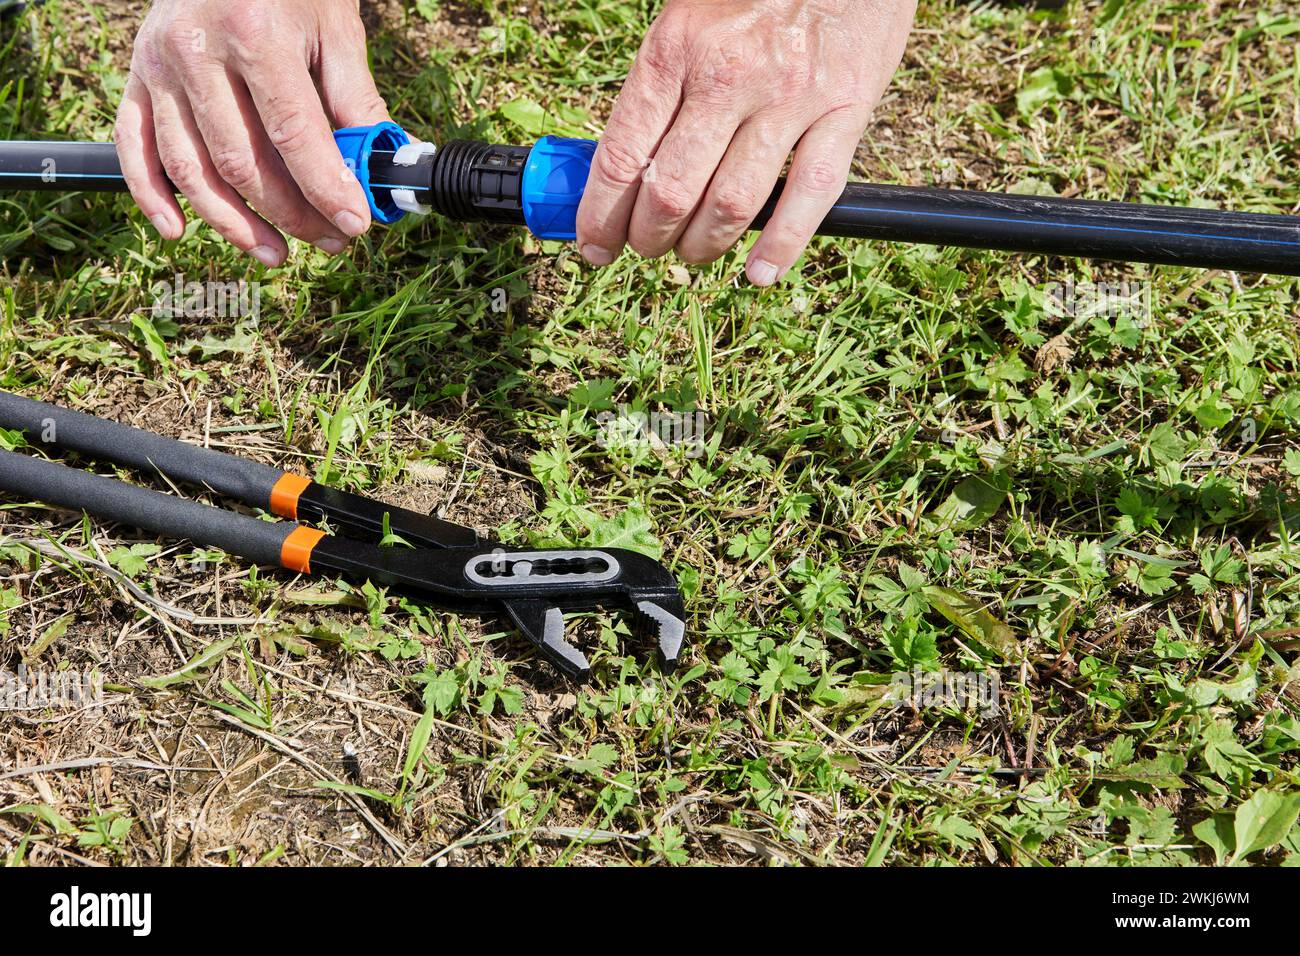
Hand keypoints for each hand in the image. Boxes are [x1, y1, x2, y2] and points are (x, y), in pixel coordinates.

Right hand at [114, 0, 389, 265]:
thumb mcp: (335, 27)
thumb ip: (356, 99)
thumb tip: (386, 163)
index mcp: (256, 35)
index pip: (294, 135)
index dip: (326, 189)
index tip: (355, 225)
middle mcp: (198, 52)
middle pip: (242, 162)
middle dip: (292, 214)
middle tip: (331, 241)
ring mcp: (159, 67)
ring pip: (190, 169)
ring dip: (234, 224)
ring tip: (277, 253)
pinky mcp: (137, 76)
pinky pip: (134, 146)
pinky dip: (151, 196)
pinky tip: (179, 232)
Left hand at [575, 0, 914, 285]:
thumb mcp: (687, 19)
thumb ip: (657, 89)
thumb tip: (620, 167)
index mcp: (675, 49)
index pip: (622, 156)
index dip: (601, 216)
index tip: (593, 246)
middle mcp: (727, 75)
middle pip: (671, 191)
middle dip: (649, 238)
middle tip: (646, 247)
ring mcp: (789, 97)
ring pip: (733, 204)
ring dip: (704, 245)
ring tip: (693, 253)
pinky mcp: (844, 110)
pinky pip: (810, 193)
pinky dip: (783, 244)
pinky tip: (760, 273)